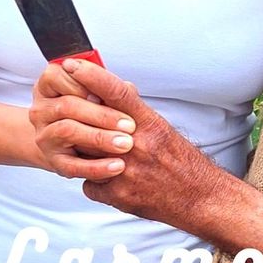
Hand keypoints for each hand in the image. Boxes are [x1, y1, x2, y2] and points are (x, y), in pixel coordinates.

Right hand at [30, 61, 136, 179]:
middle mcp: (42, 109)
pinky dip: (97, 167)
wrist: (76, 142)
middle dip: (102, 115)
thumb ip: (109, 85)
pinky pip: (73, 165)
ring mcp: (44, 135)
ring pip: (68, 131)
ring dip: (100, 138)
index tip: (105, 92)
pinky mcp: (53, 161)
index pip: (58, 75)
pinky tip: (116, 166)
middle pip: (68, 106)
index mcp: (50, 85)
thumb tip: (126, 88)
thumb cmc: (91, 110)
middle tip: (129, 125)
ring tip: (125, 144)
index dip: (84, 82)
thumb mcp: (98, 92)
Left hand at [58, 58, 262, 262]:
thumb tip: (120, 90)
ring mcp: (126, 172)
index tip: (72, 65)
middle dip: (77, 116)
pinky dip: (96, 182)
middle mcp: (137, 145)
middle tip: (63, 108)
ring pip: (85, 155)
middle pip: (92, 123)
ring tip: (94, 154)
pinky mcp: (119, 196)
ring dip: (85, 153)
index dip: (92, 76)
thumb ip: (138, 113)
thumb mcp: (163, 129)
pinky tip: (108, 181)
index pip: (117, 93)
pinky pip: (90, 184)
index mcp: (150, 124)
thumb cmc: (183, 162)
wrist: (199, 198)